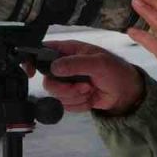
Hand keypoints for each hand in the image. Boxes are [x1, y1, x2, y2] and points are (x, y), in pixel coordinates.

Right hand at [25, 39, 144, 114]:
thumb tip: (55, 68)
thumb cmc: (116, 70)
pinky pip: (66, 105)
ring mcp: (68, 83)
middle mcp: (65, 66)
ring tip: (90, 90)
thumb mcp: (98, 63)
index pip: (42, 51)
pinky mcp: (72, 97)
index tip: (30, 72)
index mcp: (69, 51)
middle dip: (65, 88)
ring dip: (75, 96)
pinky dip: (79, 105)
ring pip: (57, 95)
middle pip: (48, 80)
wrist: (126, 92)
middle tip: (83, 86)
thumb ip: (75, 64)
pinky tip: (90, 98)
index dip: (32, 60)